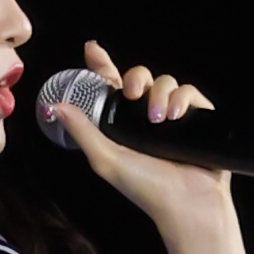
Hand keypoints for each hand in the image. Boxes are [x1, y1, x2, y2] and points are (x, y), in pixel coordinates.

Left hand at [47, 41, 230, 227]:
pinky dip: (183, 98)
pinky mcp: (197, 118)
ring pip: (166, 82)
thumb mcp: (106, 159)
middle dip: (137, 78)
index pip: (112, 86)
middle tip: (134, 94)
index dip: (102, 65)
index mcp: (124, 125)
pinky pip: (189, 92)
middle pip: (141, 76)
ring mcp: (173, 117)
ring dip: (161, 94)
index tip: (92, 49)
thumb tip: (55, 107)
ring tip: (158, 118)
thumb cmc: (146, 189)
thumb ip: (82, 131)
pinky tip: (177, 115)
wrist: (186, 203)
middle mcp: (146, 118)